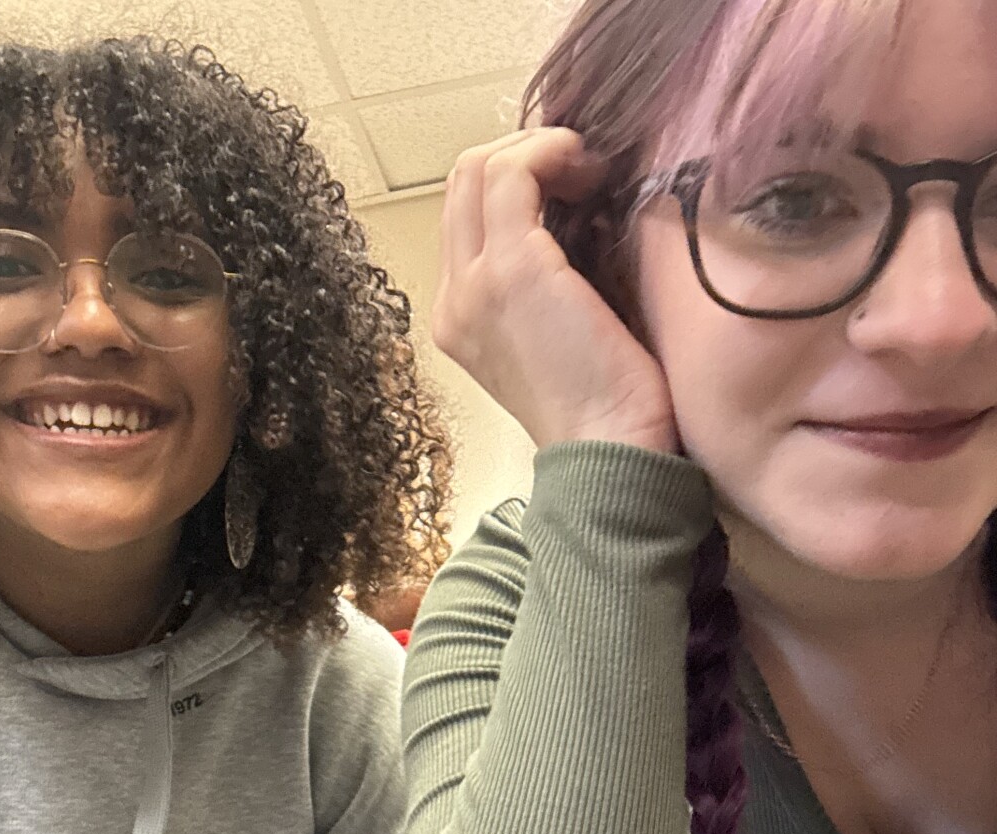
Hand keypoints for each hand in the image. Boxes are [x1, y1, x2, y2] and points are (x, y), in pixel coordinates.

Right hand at [433, 128, 678, 454]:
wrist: (610, 455)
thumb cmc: (608, 405)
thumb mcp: (564, 334)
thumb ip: (552, 280)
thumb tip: (582, 208)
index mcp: (461, 319)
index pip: (466, 217)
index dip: (516, 180)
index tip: (573, 181)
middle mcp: (453, 300)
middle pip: (460, 183)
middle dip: (523, 153)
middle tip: (582, 166)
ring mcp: (473, 285)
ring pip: (478, 169)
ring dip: (538, 149)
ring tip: (589, 168)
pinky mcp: (510, 271)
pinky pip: (512, 174)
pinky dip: (551, 152)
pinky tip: (590, 167)